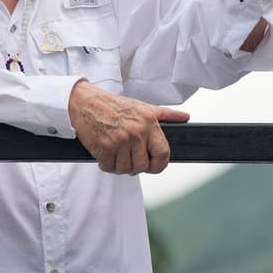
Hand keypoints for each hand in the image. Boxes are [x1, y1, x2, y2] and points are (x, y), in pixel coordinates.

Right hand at [68, 80, 189, 174]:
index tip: (154, 165)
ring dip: (121, 167)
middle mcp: (137, 133)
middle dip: (136, 167)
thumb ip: (166, 115)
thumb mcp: (144, 107)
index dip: (160, 165)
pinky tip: (106, 155)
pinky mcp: (104, 148)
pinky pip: (110, 167)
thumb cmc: (114, 106)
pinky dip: (107, 165)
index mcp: (149, 123)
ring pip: (126, 169)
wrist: (87, 103)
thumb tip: (185, 117)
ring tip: (117, 155)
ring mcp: (120, 141)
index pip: (163, 153)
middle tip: (130, 159)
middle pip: (143, 166)